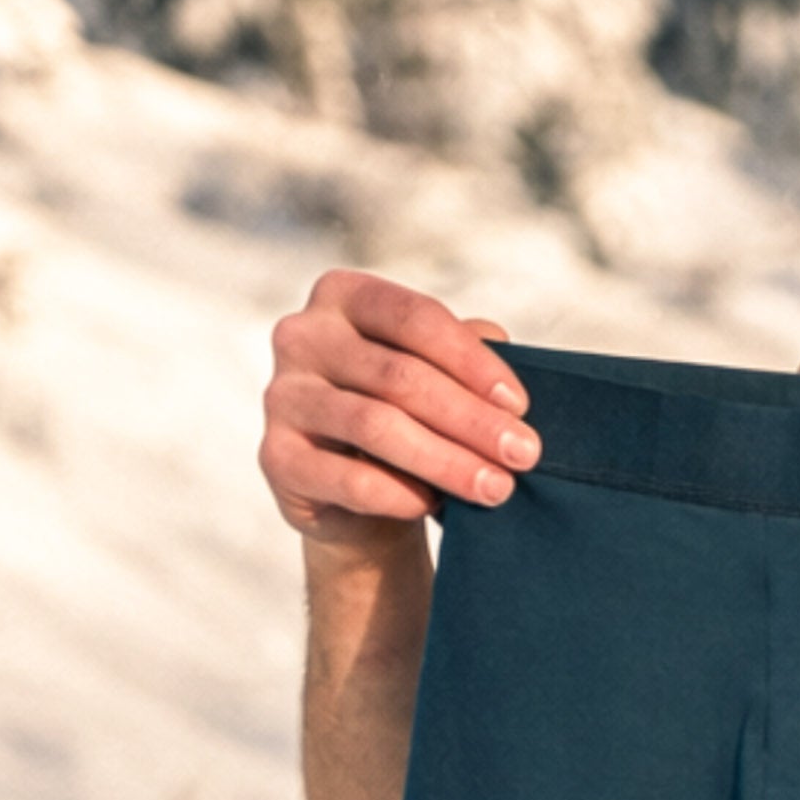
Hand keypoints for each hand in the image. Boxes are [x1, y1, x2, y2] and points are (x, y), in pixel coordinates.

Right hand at [259, 269, 538, 549]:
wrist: (362, 490)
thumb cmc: (410, 412)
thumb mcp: (439, 372)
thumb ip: (465, 349)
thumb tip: (498, 342)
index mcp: (345, 295)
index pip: (416, 318)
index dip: (474, 361)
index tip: (521, 405)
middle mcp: (302, 336)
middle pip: (400, 376)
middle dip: (472, 420)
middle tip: (524, 454)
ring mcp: (283, 395)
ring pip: (376, 426)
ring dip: (446, 460)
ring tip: (496, 487)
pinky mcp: (275, 456)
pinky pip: (346, 478)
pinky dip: (400, 493)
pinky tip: (436, 503)